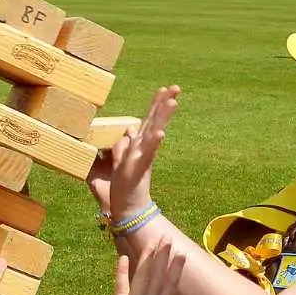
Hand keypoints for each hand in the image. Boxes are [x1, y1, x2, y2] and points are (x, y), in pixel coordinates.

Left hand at [106, 86, 179, 221]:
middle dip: (165, 103)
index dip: (156, 104)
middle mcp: (143, 148)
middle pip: (155, 121)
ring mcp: (143, 156)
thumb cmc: (123, 185)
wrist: (128, 207)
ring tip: (173, 102)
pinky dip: (154, 143)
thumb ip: (123, 145)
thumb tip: (129, 130)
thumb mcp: (119, 161)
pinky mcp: (140, 168)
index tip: (164, 88)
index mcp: (139, 145)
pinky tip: (161, 133)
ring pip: (154, 132)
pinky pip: (148, 153)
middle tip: (176, 87)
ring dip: (163, 117)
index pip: (149, 120)